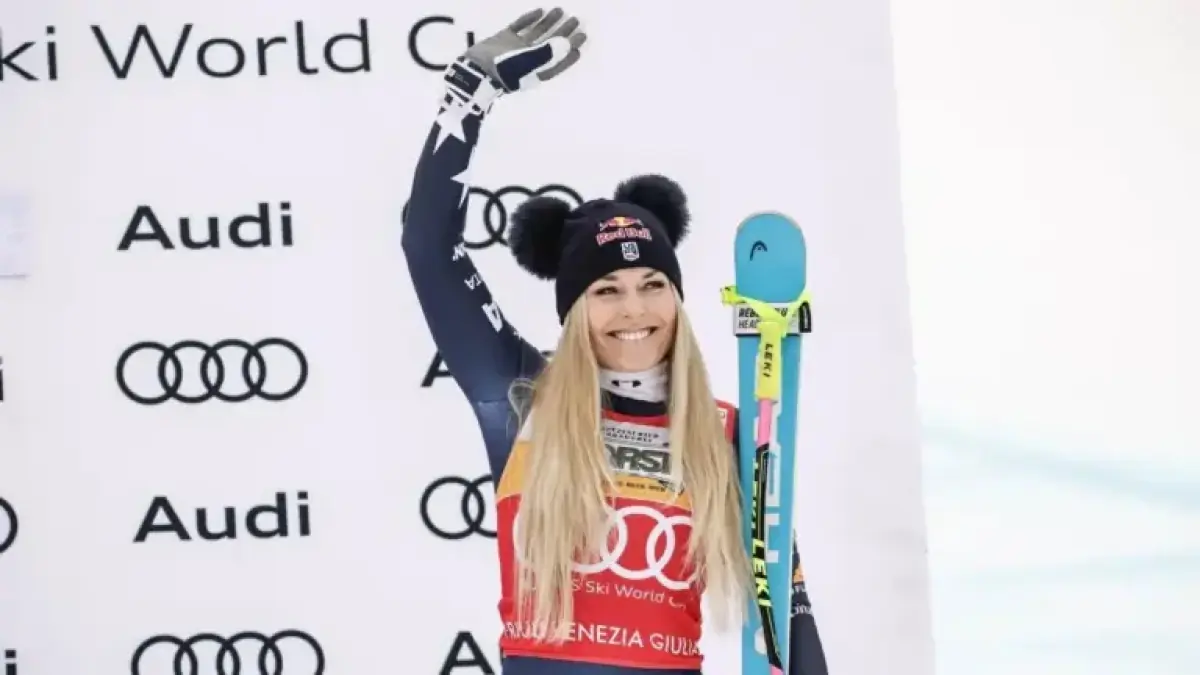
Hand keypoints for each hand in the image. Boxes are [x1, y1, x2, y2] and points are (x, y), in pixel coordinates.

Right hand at [463, 8, 586, 92]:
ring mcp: (515, 49)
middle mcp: (528, 59)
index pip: (558, 60)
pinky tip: (539, 11)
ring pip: (536, 34)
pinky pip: (518, 27)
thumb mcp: (531, 63)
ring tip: (560, 10)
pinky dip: (529, 20)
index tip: (581, 38)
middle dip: (563, 33)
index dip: (570, 51)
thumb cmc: (506, 70)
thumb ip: (550, 52)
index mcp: (537, 70)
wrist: (475, 69)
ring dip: (548, 23)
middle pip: (550, 45)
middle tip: (575, 21)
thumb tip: (569, 44)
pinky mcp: (502, 39)